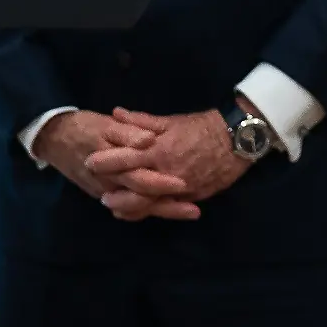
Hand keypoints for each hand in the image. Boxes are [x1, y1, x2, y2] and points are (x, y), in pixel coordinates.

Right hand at [33, 110, 198, 220]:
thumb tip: (149, 140)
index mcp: (113, 165)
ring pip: (137, 207)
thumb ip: (128, 132)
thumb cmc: (83, 127)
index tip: (186, 185)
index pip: (142, 180)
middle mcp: (110, 185)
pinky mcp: (104, 193)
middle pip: (144, 200)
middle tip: (196, 210)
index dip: (164, 184)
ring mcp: (106, 192)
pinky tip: (161, 211)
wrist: (53, 138)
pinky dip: (145, 211)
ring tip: (188, 212)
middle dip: (169, 206)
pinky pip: (127, 208)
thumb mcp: (105, 125)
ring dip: (162, 211)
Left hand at [86, 108, 248, 218]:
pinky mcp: (190, 198)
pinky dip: (150, 211)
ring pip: (148, 204)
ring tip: (114, 207)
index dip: (107, 162)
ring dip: (129, 207)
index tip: (90, 162)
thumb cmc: (202, 126)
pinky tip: (140, 212)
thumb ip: (142, 121)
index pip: (127, 158)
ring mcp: (179, 189)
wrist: (236, 140)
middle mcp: (166, 173)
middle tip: (99, 195)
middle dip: (115, 192)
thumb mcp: (172, 120)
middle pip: (134, 187)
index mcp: (160, 150)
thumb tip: (116, 113)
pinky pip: (166, 208)